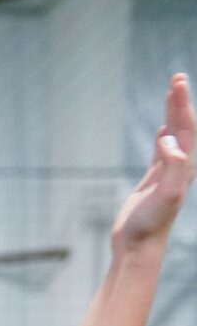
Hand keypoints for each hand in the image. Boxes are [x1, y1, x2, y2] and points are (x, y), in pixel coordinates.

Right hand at [111, 73, 193, 254]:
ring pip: (174, 137)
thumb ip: (172, 168)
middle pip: (183, 127)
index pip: (187, 128)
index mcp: (185, 167)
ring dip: (174, 115)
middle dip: (180, 102)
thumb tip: (170, 141)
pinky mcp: (154, 182)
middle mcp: (180, 168)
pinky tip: (163, 129)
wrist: (138, 248)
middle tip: (177, 77)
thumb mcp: (166, 196)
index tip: (176, 83)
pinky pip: (163, 152)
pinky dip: (165, 136)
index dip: (182, 105)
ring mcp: (167, 174)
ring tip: (172, 94)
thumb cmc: (150, 225)